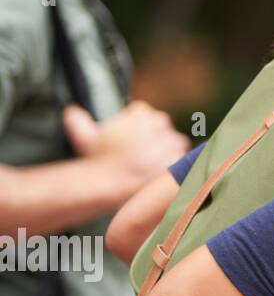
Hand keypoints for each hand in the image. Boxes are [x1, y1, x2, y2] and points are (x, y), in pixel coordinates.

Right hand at [63, 100, 190, 199]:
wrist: (109, 184)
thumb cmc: (96, 160)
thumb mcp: (84, 138)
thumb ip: (78, 121)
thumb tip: (71, 111)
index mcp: (140, 113)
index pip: (143, 112)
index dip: (135, 125)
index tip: (129, 138)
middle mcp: (159, 123)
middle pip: (161, 125)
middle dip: (152, 136)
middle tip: (139, 152)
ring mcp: (170, 140)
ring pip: (175, 140)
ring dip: (166, 149)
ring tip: (149, 163)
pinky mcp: (177, 157)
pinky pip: (181, 158)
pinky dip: (172, 164)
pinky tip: (157, 172)